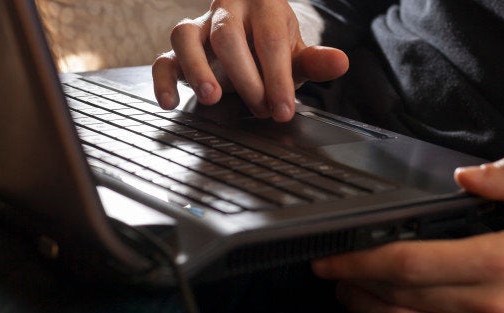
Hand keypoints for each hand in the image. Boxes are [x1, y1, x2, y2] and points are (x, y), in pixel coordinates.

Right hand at [152, 0, 348, 121]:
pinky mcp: (180, 48)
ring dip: (196, 68)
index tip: (283, 110)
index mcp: (263, 6)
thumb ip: (315, 61)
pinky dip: (162, 79)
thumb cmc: (272, 47)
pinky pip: (163, 57)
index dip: (277, 76)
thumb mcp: (296, 54)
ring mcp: (199, 27)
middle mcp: (227, 10)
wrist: (249, 36)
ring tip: (211, 98)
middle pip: (228, 35)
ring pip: (186, 36)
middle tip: (260, 108)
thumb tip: (341, 63)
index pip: (270, 40)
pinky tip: (170, 103)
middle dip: (245, 76)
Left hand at [313, 157, 503, 312]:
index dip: (363, 259)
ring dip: (365, 308)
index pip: (412, 261)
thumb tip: (465, 176)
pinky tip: (377, 311)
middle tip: (330, 269)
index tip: (334, 254)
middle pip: (398, 294)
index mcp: (497, 262)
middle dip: (355, 282)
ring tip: (345, 290)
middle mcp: (484, 302)